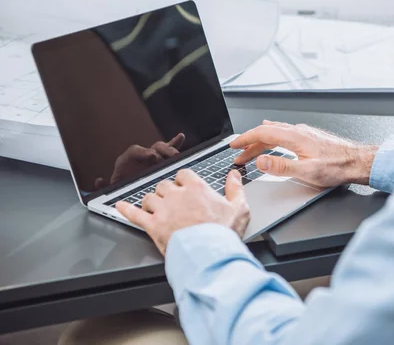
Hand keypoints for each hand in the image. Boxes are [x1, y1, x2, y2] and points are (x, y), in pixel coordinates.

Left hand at [95, 133, 185, 188]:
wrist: (126, 190)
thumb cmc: (121, 188)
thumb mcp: (112, 187)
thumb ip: (105, 185)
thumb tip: (99, 181)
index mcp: (128, 161)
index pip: (136, 151)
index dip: (144, 152)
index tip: (153, 156)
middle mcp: (141, 156)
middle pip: (154, 147)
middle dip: (163, 150)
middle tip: (171, 157)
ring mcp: (153, 157)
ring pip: (163, 149)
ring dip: (171, 149)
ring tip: (177, 154)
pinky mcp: (162, 161)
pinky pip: (169, 150)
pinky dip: (175, 143)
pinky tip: (180, 136)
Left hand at [116, 169, 249, 255]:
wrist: (209, 254)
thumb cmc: (224, 233)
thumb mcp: (239, 207)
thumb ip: (236, 188)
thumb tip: (234, 174)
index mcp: (196, 188)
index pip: (183, 174)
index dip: (183, 180)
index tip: (186, 187)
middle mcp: (176, 195)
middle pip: (164, 185)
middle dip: (166, 192)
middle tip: (172, 201)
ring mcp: (163, 210)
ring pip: (149, 198)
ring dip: (151, 202)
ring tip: (155, 208)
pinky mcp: (153, 226)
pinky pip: (135, 214)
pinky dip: (126, 209)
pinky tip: (120, 206)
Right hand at [230, 121, 378, 186]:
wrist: (357, 162)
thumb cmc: (337, 167)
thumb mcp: (307, 171)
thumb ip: (282, 166)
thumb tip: (261, 161)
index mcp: (294, 137)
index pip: (262, 133)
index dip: (245, 139)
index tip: (234, 145)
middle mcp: (298, 131)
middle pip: (267, 132)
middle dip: (249, 143)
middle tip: (238, 154)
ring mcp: (304, 133)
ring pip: (276, 133)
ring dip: (261, 142)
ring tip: (251, 151)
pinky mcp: (309, 137)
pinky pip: (284, 134)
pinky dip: (272, 140)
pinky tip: (273, 143)